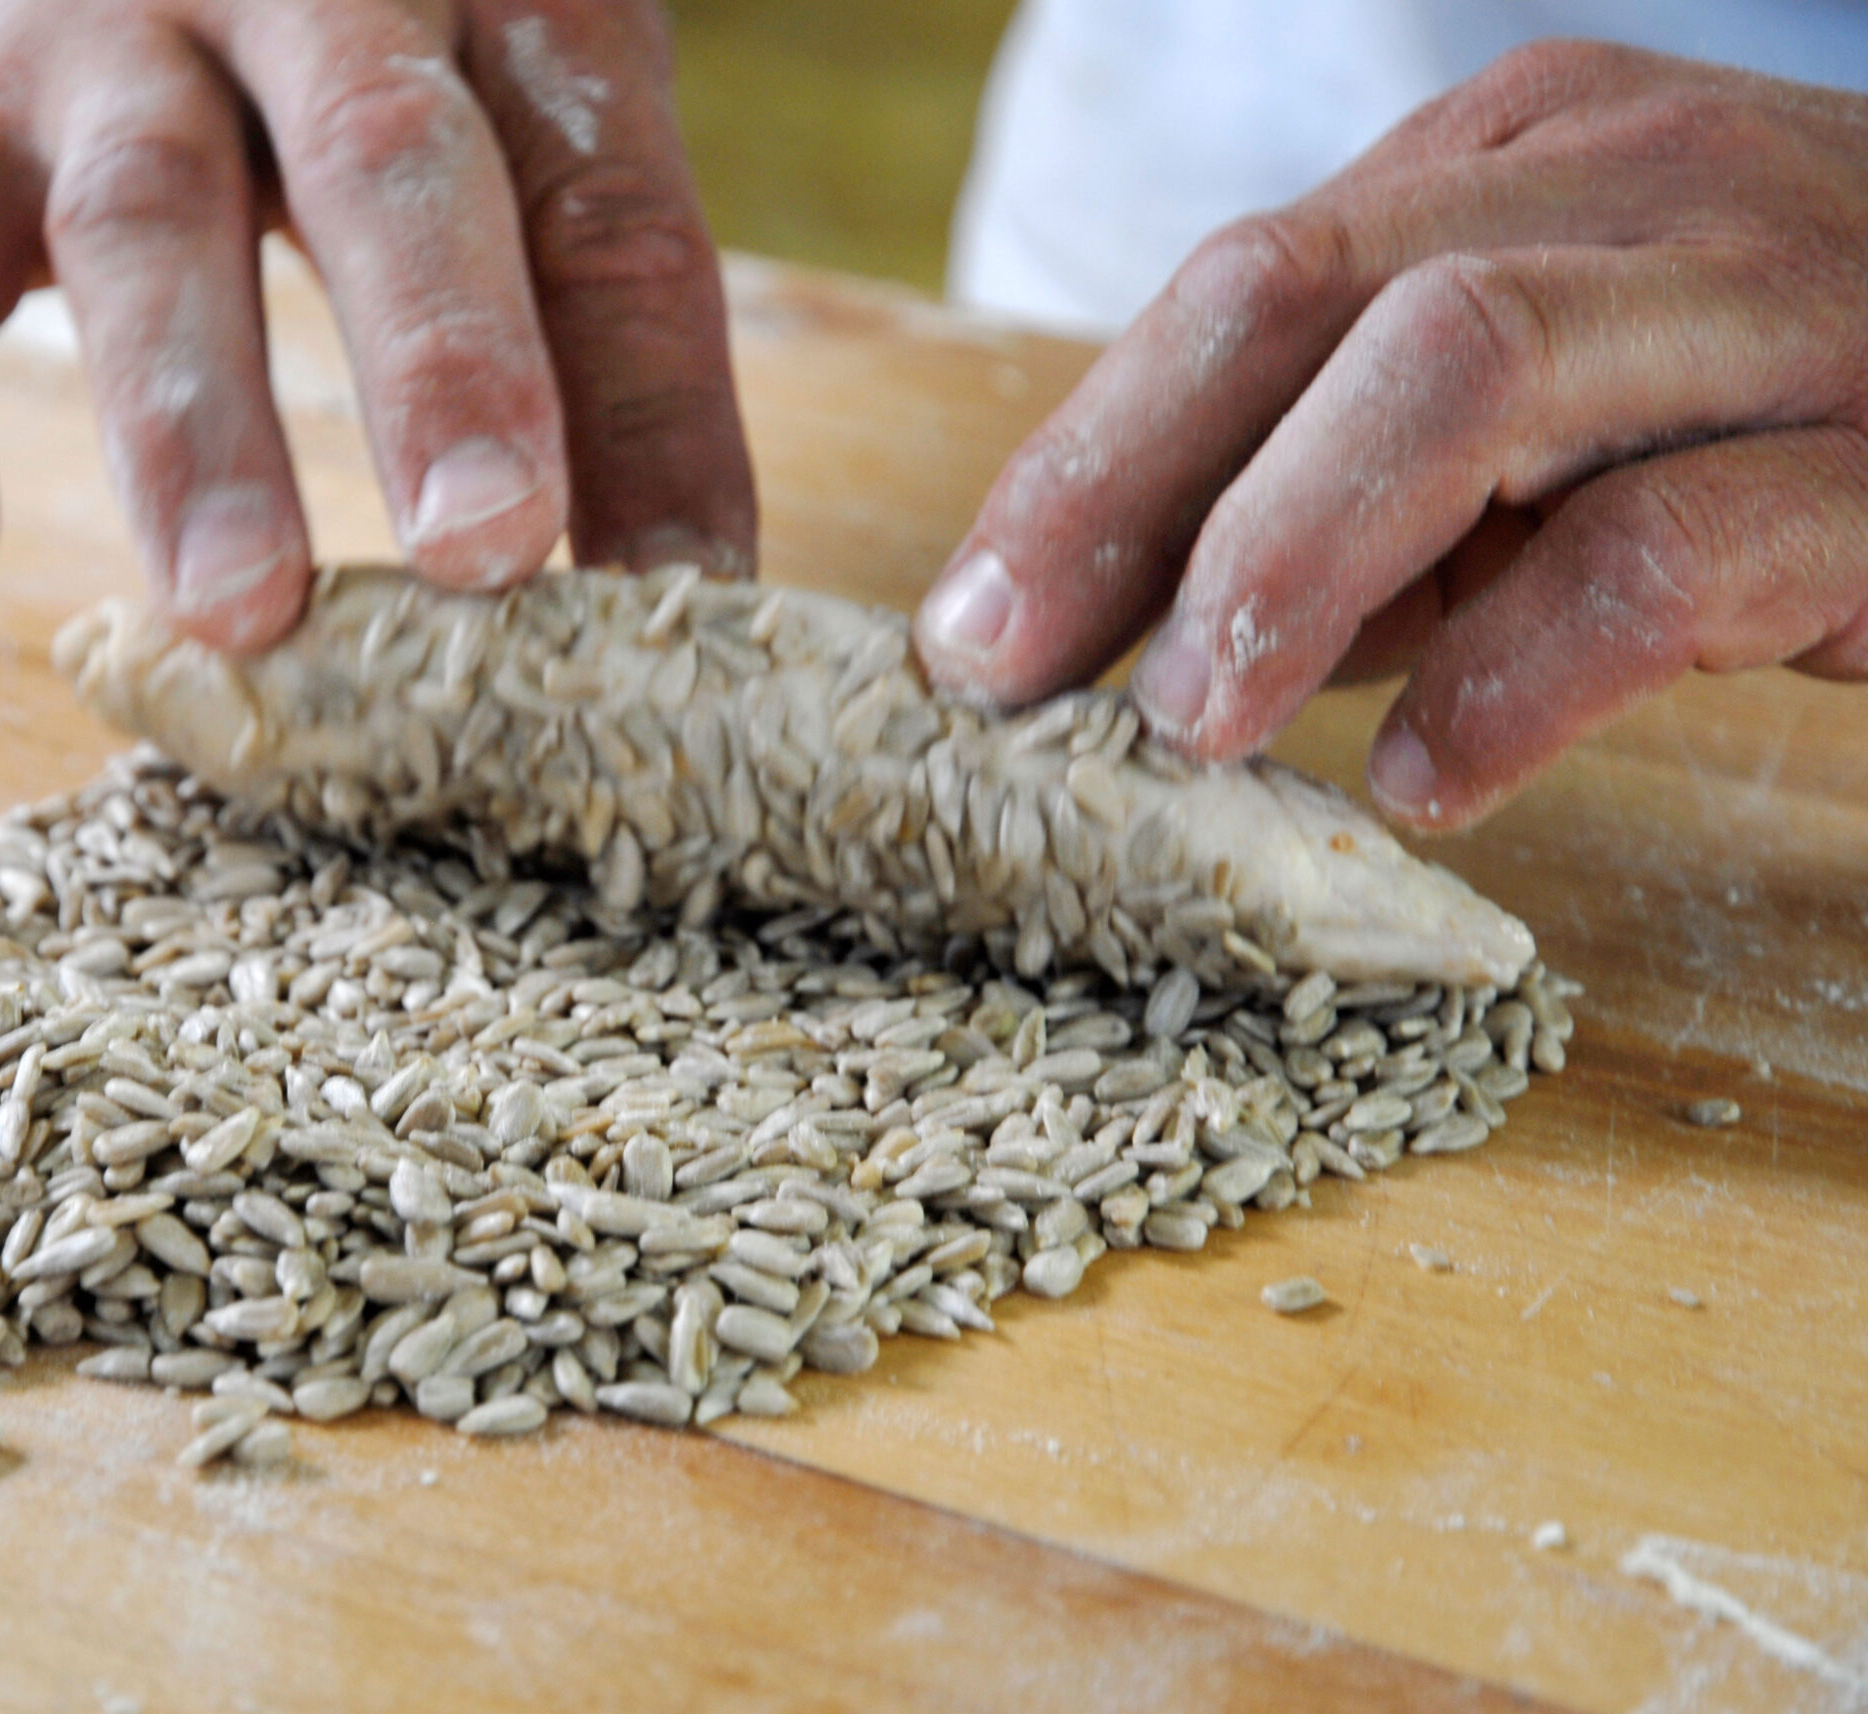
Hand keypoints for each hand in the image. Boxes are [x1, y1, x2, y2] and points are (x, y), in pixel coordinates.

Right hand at [0, 0, 754, 650]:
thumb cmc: (411, 29)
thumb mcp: (538, 108)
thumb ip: (599, 319)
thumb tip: (677, 601)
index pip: (603, 200)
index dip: (649, 401)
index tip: (683, 597)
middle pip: (382, 157)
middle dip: (440, 362)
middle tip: (484, 554)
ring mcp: (111, 34)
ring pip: (144, 213)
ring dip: (191, 423)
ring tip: (238, 613)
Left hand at [914, 42, 1867, 828]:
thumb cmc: (1774, 420)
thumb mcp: (1538, 429)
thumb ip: (1359, 500)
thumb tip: (1122, 637)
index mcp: (1514, 168)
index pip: (1237, 291)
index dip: (1078, 466)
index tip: (962, 635)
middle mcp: (1628, 193)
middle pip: (1301, 302)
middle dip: (1122, 496)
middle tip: (1010, 679)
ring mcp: (1769, 304)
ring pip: (1465, 369)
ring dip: (1286, 560)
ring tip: (1187, 728)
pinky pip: (1667, 546)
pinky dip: (1516, 671)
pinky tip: (1429, 772)